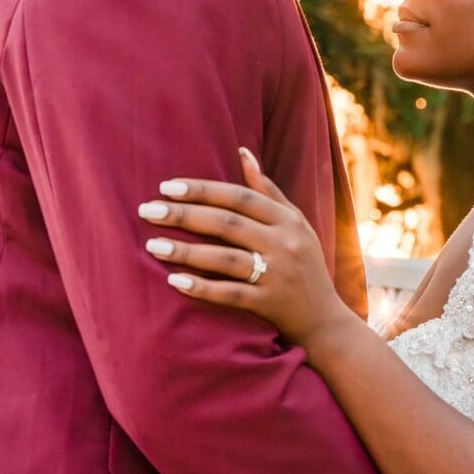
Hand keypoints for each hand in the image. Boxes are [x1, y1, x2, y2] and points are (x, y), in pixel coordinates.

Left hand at [138, 149, 349, 344]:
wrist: (326, 321)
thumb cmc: (304, 264)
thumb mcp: (296, 223)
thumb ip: (267, 190)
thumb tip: (241, 151)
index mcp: (288, 220)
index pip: (239, 196)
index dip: (202, 189)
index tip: (166, 186)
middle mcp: (284, 243)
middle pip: (227, 223)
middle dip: (184, 215)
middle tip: (147, 210)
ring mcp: (278, 275)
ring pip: (225, 258)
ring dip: (185, 251)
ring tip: (152, 244)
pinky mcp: (270, 304)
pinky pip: (231, 294)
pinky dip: (202, 288)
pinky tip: (174, 281)